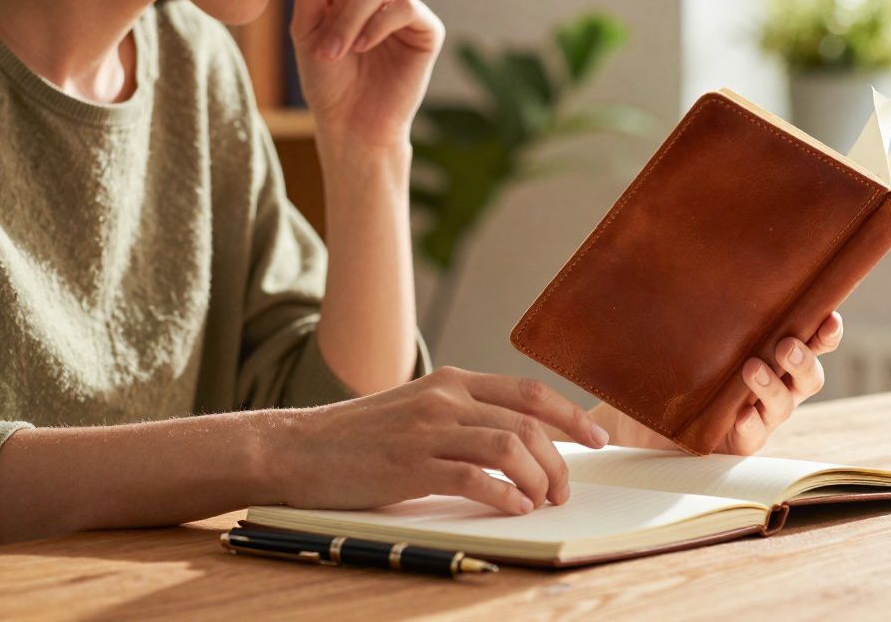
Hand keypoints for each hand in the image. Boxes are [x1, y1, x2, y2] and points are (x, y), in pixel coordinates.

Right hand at [277, 366, 609, 514]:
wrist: (295, 448)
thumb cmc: (359, 437)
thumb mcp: (418, 408)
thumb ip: (464, 415)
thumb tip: (519, 440)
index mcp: (453, 382)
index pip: (529, 393)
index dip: (571, 416)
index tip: (596, 439)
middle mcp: (445, 399)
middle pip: (528, 423)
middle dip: (559, 460)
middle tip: (564, 490)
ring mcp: (427, 431)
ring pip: (509, 448)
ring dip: (537, 480)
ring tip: (541, 503)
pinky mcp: (409, 466)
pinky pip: (474, 479)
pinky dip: (504, 496)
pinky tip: (513, 509)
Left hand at [290, 0, 443, 149]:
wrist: (352, 125)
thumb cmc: (327, 82)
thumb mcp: (307, 30)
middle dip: (339, 7)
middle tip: (325, 45)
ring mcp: (403, 13)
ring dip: (354, 17)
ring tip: (341, 51)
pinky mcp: (426, 31)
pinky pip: (406, 6)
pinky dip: (381, 23)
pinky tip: (365, 47)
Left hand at [593, 312, 843, 454]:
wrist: (644, 414)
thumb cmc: (676, 362)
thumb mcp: (690, 328)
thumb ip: (700, 298)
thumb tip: (685, 244)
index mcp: (773, 352)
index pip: (812, 341)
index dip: (826, 332)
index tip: (829, 316)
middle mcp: (775, 383)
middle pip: (809, 375)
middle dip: (804, 358)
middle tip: (786, 344)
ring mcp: (760, 414)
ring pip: (784, 404)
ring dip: (772, 386)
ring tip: (751, 369)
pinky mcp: (738, 440)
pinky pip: (753, 435)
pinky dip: (750, 424)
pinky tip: (741, 414)